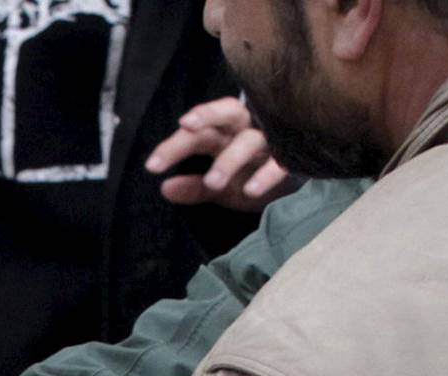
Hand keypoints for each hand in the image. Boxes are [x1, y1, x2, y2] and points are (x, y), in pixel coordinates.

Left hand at [145, 98, 292, 212]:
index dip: (175, 145)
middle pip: (225, 113)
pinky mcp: (291, 158)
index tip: (152, 165)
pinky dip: (266, 175)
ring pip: (249, 141)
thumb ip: (194, 188)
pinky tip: (251, 190)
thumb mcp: (221, 187)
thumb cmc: (253, 176)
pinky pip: (279, 163)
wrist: (294, 183)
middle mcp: (246, 130)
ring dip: (230, 159)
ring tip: (213, 182)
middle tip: (185, 127)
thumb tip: (164, 189)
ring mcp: (270, 142)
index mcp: (225, 134)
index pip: (197, 133)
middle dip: (205, 117)